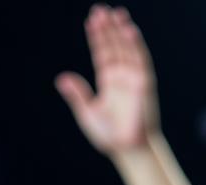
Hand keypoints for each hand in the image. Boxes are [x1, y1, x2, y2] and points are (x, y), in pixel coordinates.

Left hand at [55, 4, 158, 154]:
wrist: (127, 148)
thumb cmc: (108, 135)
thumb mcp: (87, 113)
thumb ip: (77, 95)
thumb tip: (61, 78)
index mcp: (107, 82)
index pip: (101, 54)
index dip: (97, 38)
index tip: (91, 21)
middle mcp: (121, 77)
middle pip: (113, 47)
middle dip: (107, 29)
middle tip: (100, 10)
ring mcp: (133, 78)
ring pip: (126, 49)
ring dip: (121, 31)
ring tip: (115, 13)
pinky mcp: (144, 83)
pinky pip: (140, 60)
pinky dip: (135, 45)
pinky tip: (129, 30)